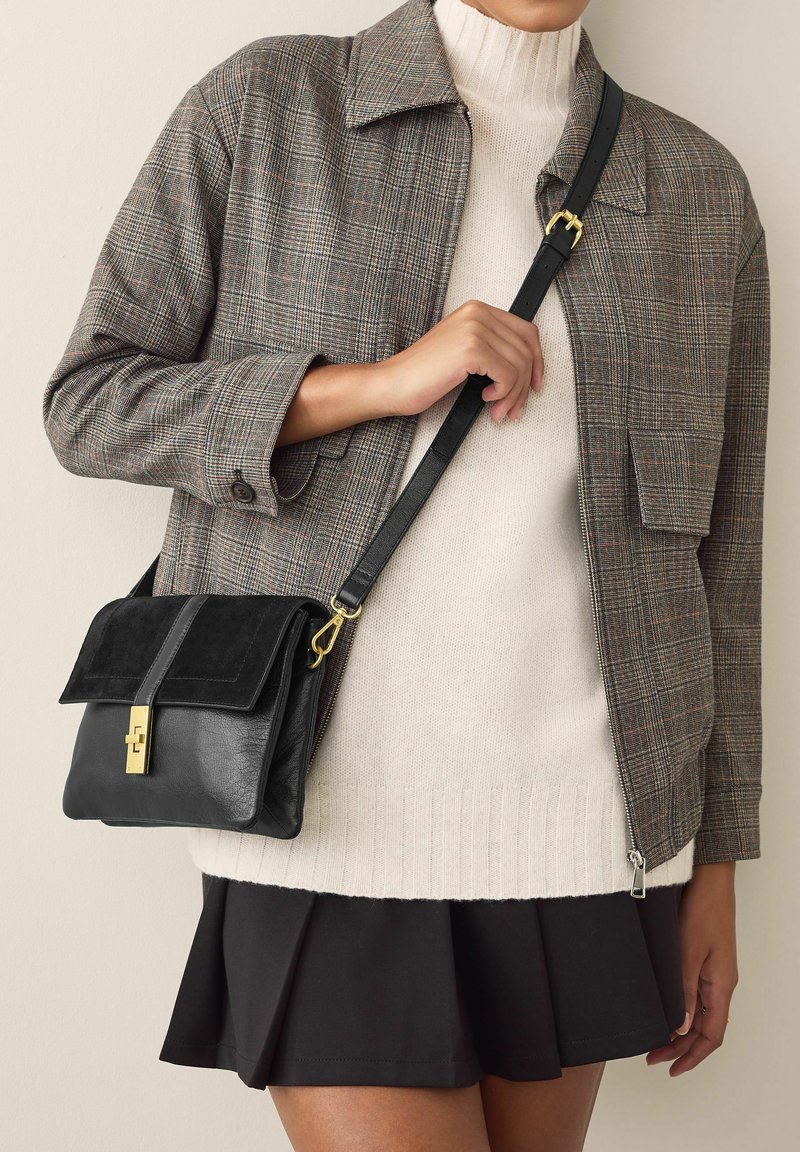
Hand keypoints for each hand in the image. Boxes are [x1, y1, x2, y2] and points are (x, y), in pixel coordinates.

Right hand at [378, 298, 543, 422]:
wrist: (393, 383)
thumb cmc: (423, 374)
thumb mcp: (463, 353)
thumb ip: (492, 350)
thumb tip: (527, 371)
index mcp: (477, 310)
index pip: (526, 331)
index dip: (537, 361)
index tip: (534, 385)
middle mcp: (478, 313)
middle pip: (526, 350)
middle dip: (524, 386)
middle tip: (513, 408)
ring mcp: (475, 329)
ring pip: (520, 365)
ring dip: (513, 395)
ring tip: (498, 410)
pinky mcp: (471, 349)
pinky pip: (508, 375)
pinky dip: (503, 394)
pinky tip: (486, 400)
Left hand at [646, 862, 737, 1074]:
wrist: (709, 879)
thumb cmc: (703, 909)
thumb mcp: (688, 952)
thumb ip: (683, 991)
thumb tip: (679, 1028)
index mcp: (721, 985)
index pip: (711, 1035)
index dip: (692, 1056)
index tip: (670, 1069)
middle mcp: (720, 983)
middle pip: (704, 1028)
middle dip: (680, 1048)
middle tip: (652, 1057)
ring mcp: (713, 971)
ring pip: (699, 1013)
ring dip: (679, 1030)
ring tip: (654, 1039)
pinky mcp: (704, 959)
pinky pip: (695, 995)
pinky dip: (679, 1009)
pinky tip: (662, 1009)